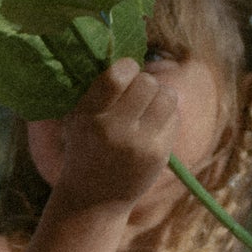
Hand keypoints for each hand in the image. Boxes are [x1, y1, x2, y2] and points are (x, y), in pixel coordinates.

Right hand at [32, 57, 186, 216]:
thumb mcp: (77, 120)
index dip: (126, 67)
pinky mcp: (159, 155)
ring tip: (147, 107)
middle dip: (143, 83)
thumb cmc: (85, 149)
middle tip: (135, 95)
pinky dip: (165, 117)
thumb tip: (127, 52)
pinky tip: (151, 128)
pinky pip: (173, 117)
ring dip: (159, 96)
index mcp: (88, 117)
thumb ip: (97, 90)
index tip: (124, 73)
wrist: (93, 199)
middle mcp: (114, 131)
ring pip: (167, 96)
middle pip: (147, 82)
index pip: (116, 75)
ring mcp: (139, 145)